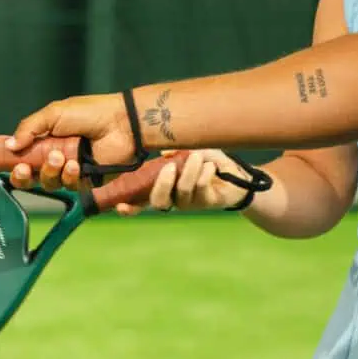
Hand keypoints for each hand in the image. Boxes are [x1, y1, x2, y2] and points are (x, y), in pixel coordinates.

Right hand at [6, 93, 135, 189]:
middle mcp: (54, 157)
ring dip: (50, 172)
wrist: (121, 123)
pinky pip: (69, 186)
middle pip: (29, 177)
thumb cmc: (89, 113)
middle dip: (22, 176)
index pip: (20, 157)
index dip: (9, 164)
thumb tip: (9, 145)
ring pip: (48, 183)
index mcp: (44, 141)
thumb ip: (29, 128)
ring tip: (60, 157)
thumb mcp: (53, 114)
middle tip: (25, 168)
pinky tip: (76, 164)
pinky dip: (70, 176)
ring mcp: (69, 170)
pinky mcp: (85, 180)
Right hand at [113, 149, 249, 215]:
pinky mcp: (206, 203)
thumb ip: (178, 151)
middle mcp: (172, 199)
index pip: (140, 201)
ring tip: (197, 157)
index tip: (119, 205)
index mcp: (162, 187)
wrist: (237, 174)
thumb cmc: (208, 161)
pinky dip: (203, 174)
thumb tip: (164, 155)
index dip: (129, 207)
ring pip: (182, 192)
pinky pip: (200, 189)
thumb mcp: (191, 152)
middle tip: (170, 166)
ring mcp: (189, 203)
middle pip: (158, 202)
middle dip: (161, 185)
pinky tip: (210, 166)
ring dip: (188, 172)